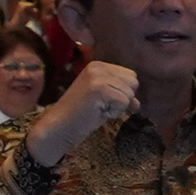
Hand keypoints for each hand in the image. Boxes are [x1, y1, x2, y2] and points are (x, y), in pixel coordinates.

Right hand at [25, 60, 140, 166]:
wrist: (58, 128)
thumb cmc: (79, 116)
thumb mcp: (103, 100)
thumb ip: (120, 95)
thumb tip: (137, 103)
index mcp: (98, 66)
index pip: (130, 76)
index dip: (122, 93)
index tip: (104, 102)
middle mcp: (98, 67)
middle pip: (133, 82)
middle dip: (123, 98)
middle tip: (101, 107)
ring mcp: (98, 77)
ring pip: (129, 93)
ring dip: (118, 107)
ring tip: (98, 110)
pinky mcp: (100, 89)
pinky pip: (124, 103)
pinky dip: (114, 113)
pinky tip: (98, 114)